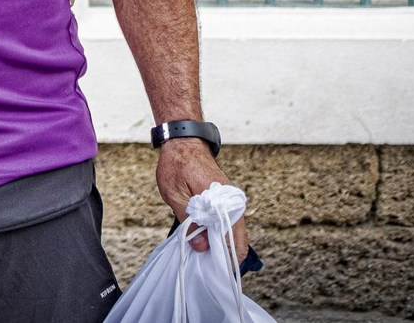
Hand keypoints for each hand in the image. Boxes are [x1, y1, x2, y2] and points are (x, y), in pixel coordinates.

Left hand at [156, 138, 247, 262]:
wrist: (184, 141)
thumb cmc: (177, 165)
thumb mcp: (176, 196)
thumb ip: (189, 223)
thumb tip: (201, 247)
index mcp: (223, 203)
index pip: (234, 241)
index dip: (225, 260)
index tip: (214, 272)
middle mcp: (233, 203)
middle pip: (237, 240)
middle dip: (224, 256)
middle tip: (206, 267)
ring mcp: (231, 201)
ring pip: (233, 232)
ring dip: (220, 245)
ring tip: (204, 255)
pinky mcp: (226, 199)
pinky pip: (227, 222)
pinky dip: (219, 233)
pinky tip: (205, 241)